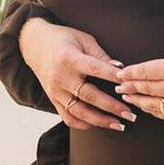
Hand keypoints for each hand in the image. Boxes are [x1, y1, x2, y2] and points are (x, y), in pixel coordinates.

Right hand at [20, 19, 137, 131]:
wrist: (34, 44)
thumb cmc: (62, 39)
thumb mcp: (83, 39)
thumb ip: (101, 55)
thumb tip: (120, 69)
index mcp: (68, 58)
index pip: (95, 69)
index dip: (113, 77)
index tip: (129, 84)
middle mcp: (61, 77)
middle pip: (89, 96)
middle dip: (112, 107)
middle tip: (130, 114)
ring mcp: (55, 91)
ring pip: (79, 112)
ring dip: (101, 121)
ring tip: (119, 125)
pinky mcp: (53, 99)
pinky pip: (68, 117)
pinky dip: (84, 124)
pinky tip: (99, 125)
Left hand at [115, 45, 163, 126]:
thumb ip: (161, 67)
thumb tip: (143, 76)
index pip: (142, 73)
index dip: (128, 74)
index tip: (120, 75)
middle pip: (144, 90)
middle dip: (130, 88)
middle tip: (121, 88)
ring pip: (152, 106)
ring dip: (139, 102)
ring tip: (131, 98)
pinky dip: (157, 110)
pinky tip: (151, 106)